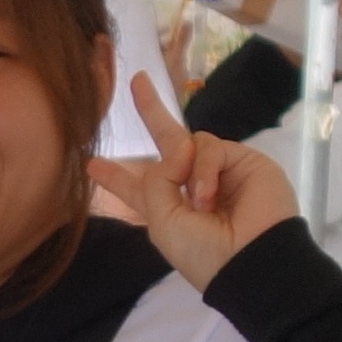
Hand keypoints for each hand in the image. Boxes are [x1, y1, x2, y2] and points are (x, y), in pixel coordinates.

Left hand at [84, 71, 300, 288]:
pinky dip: (204, 169)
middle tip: (137, 81)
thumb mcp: (162, 221)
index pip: (138, 187)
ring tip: (201, 202)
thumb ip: (156, 180)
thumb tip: (180, 148)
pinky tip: (209, 194)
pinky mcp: (242, 160)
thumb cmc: (201, 250)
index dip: (116, 177)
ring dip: (187, 170)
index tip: (91, 164)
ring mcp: (218, 170)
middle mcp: (189, 185)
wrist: (250, 260)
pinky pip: (210, 147)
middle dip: (151, 112)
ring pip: (189, 143)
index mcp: (166, 208)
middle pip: (168, 143)